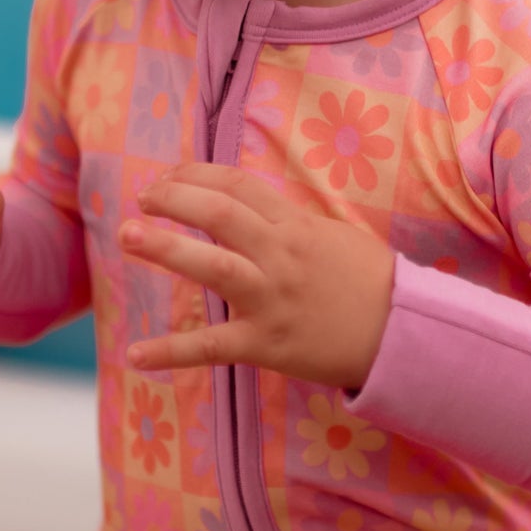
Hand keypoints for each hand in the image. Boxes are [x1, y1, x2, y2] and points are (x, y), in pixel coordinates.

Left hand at [120, 163, 393, 388]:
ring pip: (210, 266)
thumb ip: (289, 221)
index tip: (169, 177)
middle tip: (143, 198)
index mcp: (296, 224)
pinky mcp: (265, 343)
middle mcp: (280, 255)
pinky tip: (136, 355)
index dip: (195, 175)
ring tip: (127, 235)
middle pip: (217, 212)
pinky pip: (211, 346)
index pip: (236, 185)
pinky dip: (171, 352)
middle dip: (173, 198)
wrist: (403, 334)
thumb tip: (247, 208)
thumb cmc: (371, 283)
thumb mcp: (334, 235)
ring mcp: (270, 298)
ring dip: (163, 247)